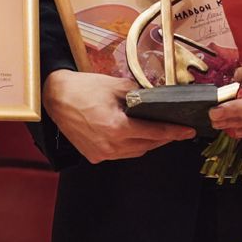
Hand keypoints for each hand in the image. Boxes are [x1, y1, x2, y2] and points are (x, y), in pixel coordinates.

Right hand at [43, 69, 195, 162]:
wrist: (54, 97)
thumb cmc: (82, 88)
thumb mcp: (114, 85)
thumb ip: (138, 94)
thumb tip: (157, 97)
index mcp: (116, 127)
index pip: (154, 133)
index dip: (174, 132)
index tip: (187, 131)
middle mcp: (110, 145)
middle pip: (147, 146)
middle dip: (163, 137)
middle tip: (174, 129)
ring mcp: (101, 153)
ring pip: (135, 152)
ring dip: (147, 143)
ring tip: (154, 131)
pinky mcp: (93, 156)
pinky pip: (120, 154)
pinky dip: (129, 146)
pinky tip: (130, 135)